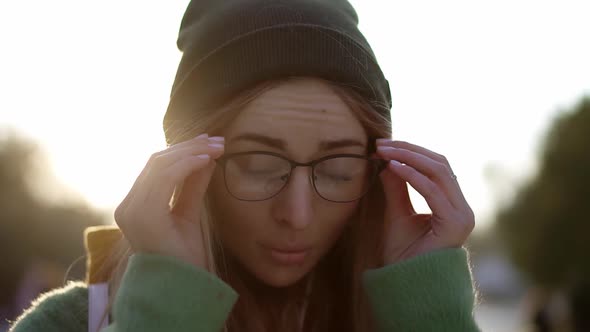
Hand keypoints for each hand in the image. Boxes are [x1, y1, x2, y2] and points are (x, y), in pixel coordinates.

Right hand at [114, 133, 224, 268]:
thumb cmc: (184, 257)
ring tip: (217, 148)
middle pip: (156, 161)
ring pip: (159, 164)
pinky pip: (165, 178)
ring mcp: (131, 210)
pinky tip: (207, 160)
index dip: (182, 151)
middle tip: (217, 141)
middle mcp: (127, 206)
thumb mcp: (190, 213)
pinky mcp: (143, 214)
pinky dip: (187, 164)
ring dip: (191, 152)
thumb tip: (206, 157)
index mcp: (135, 205)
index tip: (209, 143)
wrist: (181, 288)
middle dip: (189, 147)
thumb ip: (193, 185)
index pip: (155, 167)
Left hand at [375, 139, 474, 264]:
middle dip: (409, 150)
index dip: (411, 152)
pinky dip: (413, 175)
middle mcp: (462, 207)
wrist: (407, 285)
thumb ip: (396, 188)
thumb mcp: (397, 214)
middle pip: (440, 164)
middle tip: (381, 144)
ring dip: (409, 157)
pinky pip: (433, 191)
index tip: (382, 146)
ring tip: (384, 152)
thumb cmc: (403, 255)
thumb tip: (388, 161)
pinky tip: (393, 167)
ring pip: (439, 172)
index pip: (436, 166)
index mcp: (452, 204)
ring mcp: (462, 215)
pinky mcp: (455, 223)